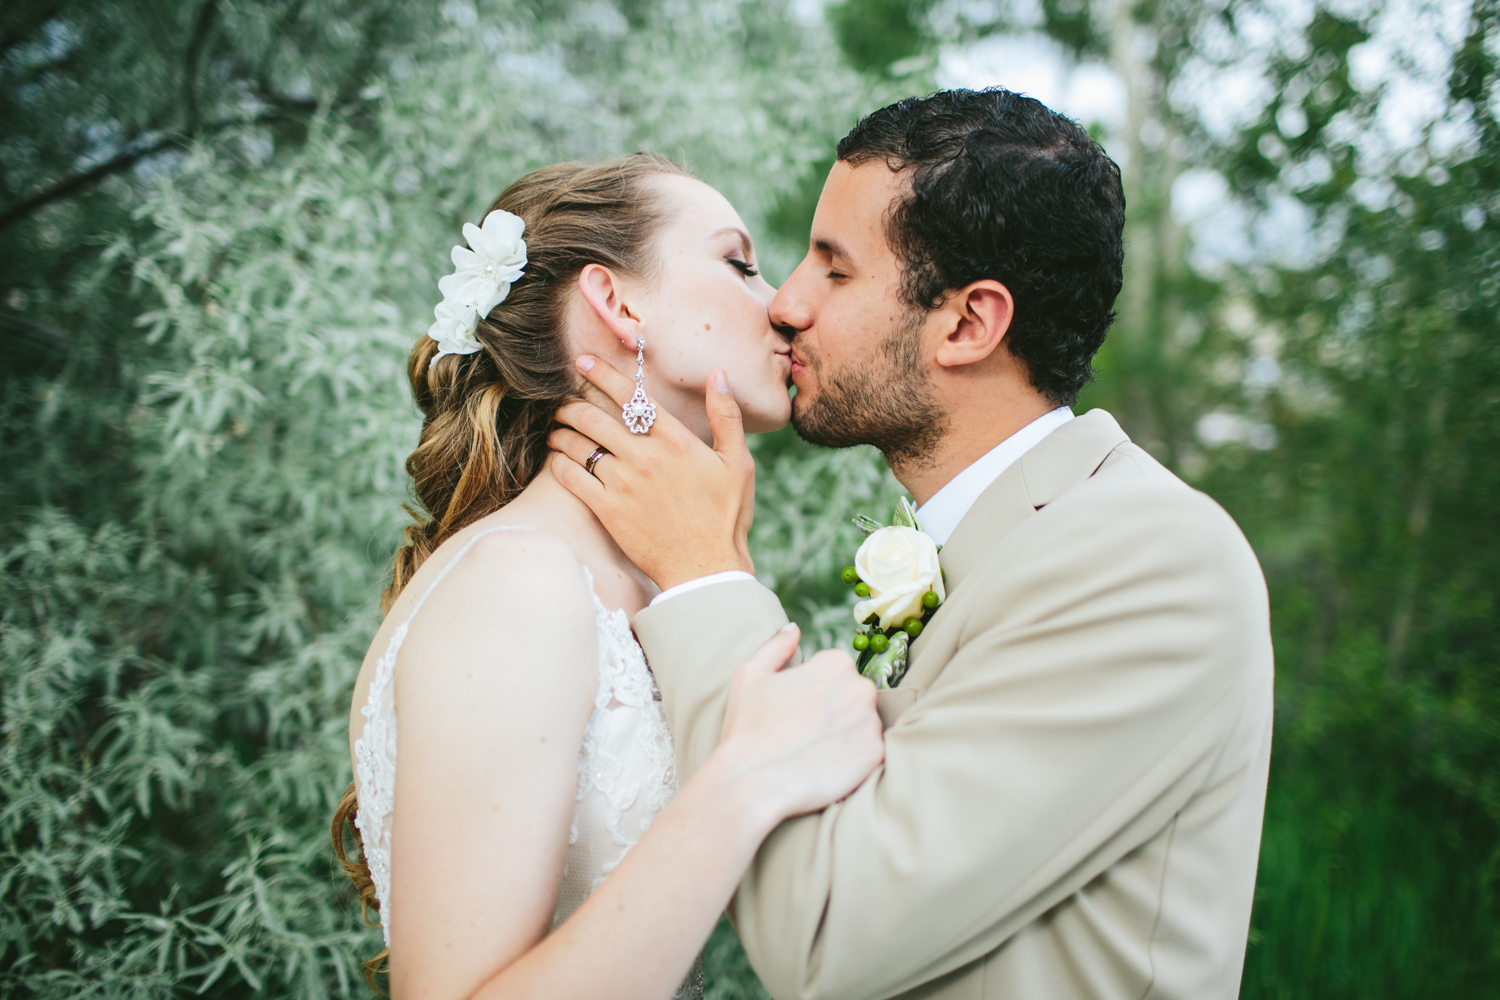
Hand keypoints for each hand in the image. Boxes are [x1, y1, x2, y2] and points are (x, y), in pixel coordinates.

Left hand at [549, 358, 756, 590]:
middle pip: (594, 417)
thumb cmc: (726, 516)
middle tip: (561, 402)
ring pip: (578, 445)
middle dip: (571, 404)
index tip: (582, 362)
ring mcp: (623, 484)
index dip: (602, 374)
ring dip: (561, 432)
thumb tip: (719, 375)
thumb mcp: (738, 463)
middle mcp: (645, 456)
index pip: (631, 396)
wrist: (706, 567)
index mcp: (675, 440)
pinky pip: (572, 478)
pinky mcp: (608, 510)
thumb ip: (725, 417)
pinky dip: (558, 464)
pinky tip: (556, 460)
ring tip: (555, 430)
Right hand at [714, 626, 884, 826]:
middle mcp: (860, 687)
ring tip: (814, 750)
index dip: (814, 693)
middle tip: (805, 732)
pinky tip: (826, 765)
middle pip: (854, 696)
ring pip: (863, 723)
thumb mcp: (750, 675)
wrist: (752, 783)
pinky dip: (853, 759)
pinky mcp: (875, 754)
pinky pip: (869, 752)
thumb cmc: (747, 728)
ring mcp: (871, 722)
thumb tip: (793, 628)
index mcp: (835, 663)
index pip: (836, 672)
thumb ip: (776, 645)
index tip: (797, 711)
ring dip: (845, 734)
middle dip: (835, 710)